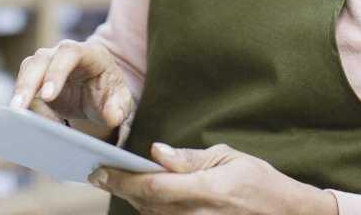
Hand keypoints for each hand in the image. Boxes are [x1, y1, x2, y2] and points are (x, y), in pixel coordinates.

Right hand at [9, 38, 134, 129]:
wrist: (99, 95)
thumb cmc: (110, 94)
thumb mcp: (120, 101)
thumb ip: (118, 107)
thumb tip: (112, 116)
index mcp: (90, 53)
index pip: (70, 53)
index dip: (56, 72)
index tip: (48, 96)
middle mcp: (64, 54)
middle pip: (41, 59)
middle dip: (29, 82)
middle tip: (20, 108)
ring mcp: (48, 63)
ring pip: (27, 70)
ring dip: (20, 92)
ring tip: (17, 117)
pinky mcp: (36, 78)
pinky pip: (23, 87)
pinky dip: (23, 103)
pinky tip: (27, 123)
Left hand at [90, 142, 337, 214]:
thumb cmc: (261, 183)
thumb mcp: (230, 158)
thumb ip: (190, 158)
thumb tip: (157, 151)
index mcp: (206, 190)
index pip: (153, 186)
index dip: (122, 179)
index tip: (101, 169)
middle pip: (146, 204)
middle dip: (120, 187)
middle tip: (99, 172)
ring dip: (133, 199)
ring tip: (119, 180)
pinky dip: (151, 210)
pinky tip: (144, 197)